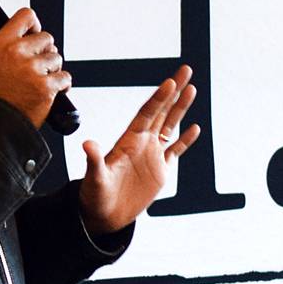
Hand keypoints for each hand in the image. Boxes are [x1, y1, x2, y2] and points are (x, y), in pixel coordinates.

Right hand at [0, 8, 69, 130]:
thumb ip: (14, 44)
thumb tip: (35, 35)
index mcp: (2, 42)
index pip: (27, 15)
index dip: (34, 25)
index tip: (34, 35)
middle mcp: (17, 52)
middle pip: (47, 38)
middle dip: (45, 52)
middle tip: (35, 67)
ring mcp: (32, 69)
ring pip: (57, 58)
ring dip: (53, 69)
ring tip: (39, 80)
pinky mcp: (46, 85)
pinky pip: (65, 77)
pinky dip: (61, 85)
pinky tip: (48, 90)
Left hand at [79, 65, 201, 234]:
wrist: (102, 214)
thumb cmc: (93, 195)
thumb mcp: (94, 177)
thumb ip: (94, 160)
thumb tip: (88, 143)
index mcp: (128, 141)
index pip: (147, 113)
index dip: (159, 98)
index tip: (170, 81)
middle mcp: (141, 143)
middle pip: (161, 111)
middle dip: (174, 90)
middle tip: (186, 69)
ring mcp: (152, 155)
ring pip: (170, 125)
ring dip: (181, 108)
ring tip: (192, 89)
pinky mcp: (160, 171)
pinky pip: (175, 151)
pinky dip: (186, 140)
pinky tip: (195, 128)